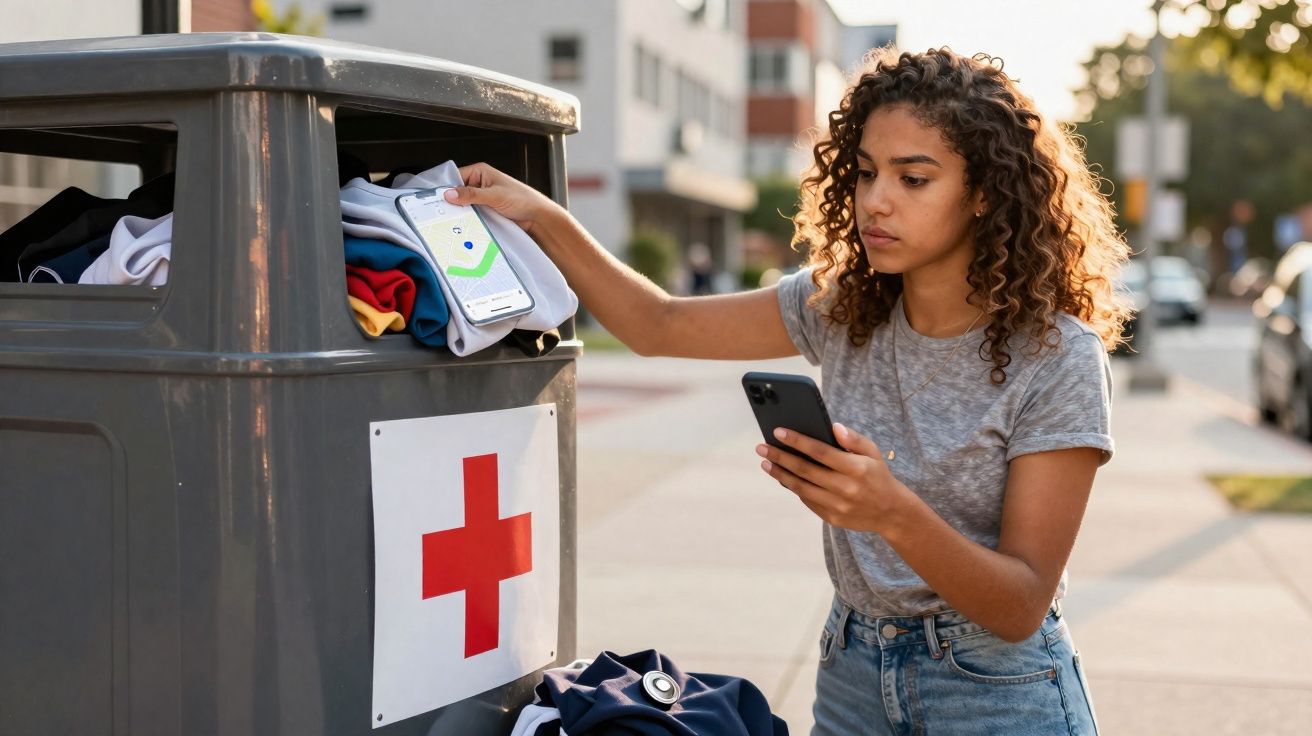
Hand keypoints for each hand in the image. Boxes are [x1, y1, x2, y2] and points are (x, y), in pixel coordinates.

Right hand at [442, 163, 562, 237]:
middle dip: (452, 203)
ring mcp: (482, 199)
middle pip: (457, 193)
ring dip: (459, 214)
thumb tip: (449, 194)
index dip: (445, 188)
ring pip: (463, 206)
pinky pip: (471, 215)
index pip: (455, 177)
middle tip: (441, 214)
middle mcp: (479, 184)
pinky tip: (462, 227)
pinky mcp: (485, 212)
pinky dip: (467, 220)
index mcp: (480, 172)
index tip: (436, 200)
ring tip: (451, 222)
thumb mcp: (494, 196)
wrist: (538, 217)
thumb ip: (471, 195)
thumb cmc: (522, 200)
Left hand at [756, 423, 914, 533]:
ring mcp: (838, 505)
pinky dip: (793, 488)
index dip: (797, 441)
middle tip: (762, 448)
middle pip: (805, 470)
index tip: (778, 432)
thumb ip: (854, 439)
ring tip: (766, 463)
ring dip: (780, 474)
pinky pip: (807, 501)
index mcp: (856, 468)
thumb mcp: (873, 453)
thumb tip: (833, 427)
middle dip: (780, 457)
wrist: (891, 512)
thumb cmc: (878, 476)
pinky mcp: (832, 518)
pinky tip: (783, 477)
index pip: (820, 451)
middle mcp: (845, 488)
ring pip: (801, 488)